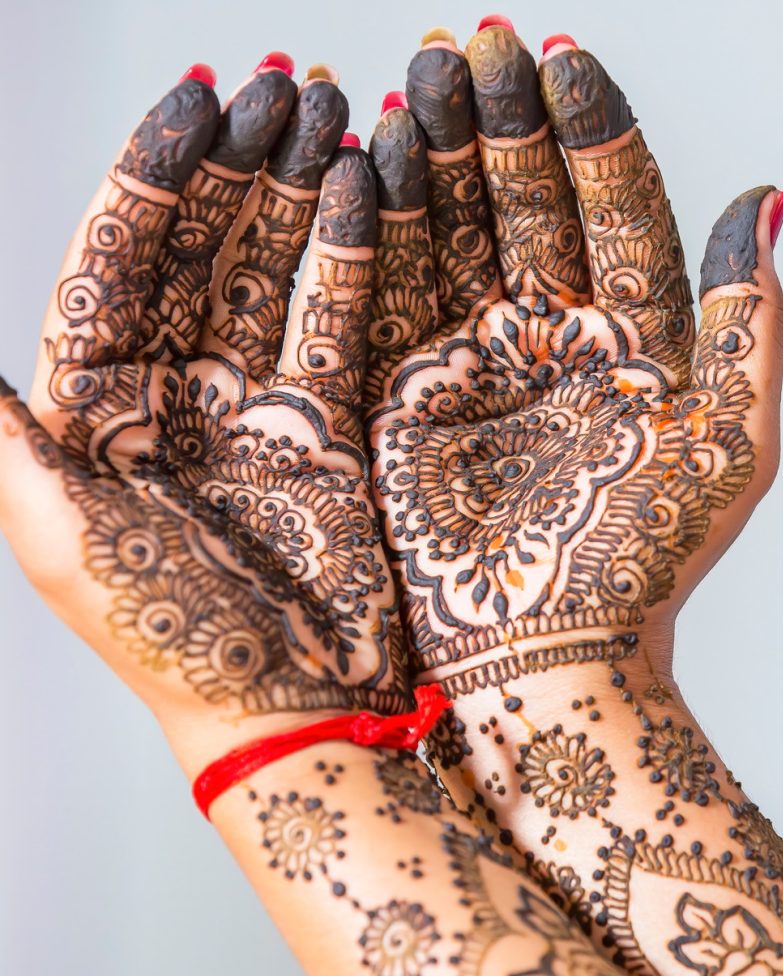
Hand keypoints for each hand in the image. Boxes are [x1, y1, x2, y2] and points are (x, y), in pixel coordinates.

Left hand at [0, 60, 407, 770]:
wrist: (283, 707)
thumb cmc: (169, 637)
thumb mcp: (60, 536)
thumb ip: (3, 441)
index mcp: (96, 407)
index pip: (121, 258)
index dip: (157, 174)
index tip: (202, 98)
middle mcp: (173, 392)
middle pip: (205, 248)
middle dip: (242, 161)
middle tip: (288, 83)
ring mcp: (256, 405)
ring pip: (276, 271)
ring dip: (302, 190)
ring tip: (333, 114)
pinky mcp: (328, 427)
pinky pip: (343, 324)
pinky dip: (357, 260)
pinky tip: (368, 194)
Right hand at [364, 26, 782, 678]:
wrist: (551, 648)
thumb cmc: (648, 558)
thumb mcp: (728, 437)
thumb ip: (746, 318)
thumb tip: (770, 199)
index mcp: (636, 339)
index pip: (615, 209)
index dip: (591, 133)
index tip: (564, 58)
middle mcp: (557, 338)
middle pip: (530, 205)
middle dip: (504, 124)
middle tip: (477, 46)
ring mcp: (480, 361)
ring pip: (459, 234)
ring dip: (442, 155)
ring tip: (423, 78)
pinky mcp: (412, 391)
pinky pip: (396, 294)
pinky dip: (384, 229)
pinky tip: (375, 160)